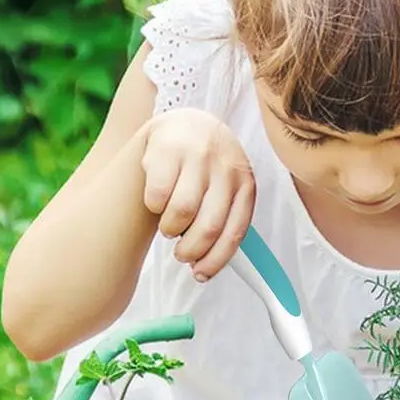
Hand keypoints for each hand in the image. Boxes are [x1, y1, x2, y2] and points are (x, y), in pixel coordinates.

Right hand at [141, 108, 254, 279]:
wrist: (186, 124)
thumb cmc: (206, 170)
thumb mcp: (225, 190)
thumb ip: (223, 221)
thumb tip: (205, 268)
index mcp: (245, 184)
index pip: (235, 231)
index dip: (216, 259)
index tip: (201, 274)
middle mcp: (226, 168)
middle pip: (209, 226)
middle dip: (191, 250)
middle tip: (181, 255)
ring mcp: (198, 156)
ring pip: (182, 212)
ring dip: (171, 229)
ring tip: (169, 227)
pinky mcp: (168, 148)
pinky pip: (157, 195)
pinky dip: (153, 207)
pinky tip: (156, 202)